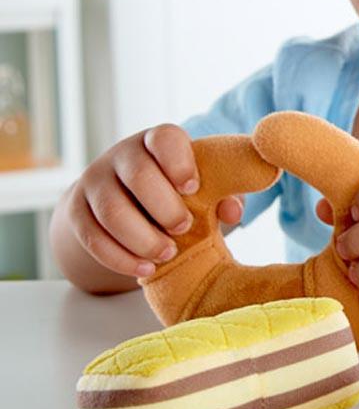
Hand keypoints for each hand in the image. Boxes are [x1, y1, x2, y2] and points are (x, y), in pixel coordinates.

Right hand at [60, 124, 242, 279]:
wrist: (126, 204)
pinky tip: (145, 269)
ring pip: (112, 211)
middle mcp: (122, 155)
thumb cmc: (177, 191)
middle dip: (164, 207)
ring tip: (168, 254)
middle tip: (184, 227)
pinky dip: (120, 258)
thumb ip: (224, 193)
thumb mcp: (203, 187)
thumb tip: (232, 211)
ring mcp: (95, 182)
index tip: (194, 188)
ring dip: (142, 238)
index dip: (179, 162)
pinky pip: (93, 237)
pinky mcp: (77, 211)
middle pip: (137, 176)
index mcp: (158, 142)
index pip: (164, 138)